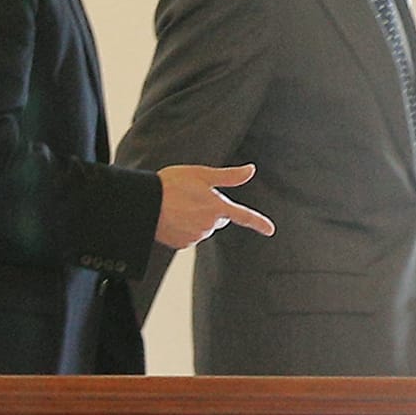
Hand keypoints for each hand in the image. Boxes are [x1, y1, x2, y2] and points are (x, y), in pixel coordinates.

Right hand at [155, 162, 273, 250]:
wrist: (145, 203)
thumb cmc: (172, 184)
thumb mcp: (201, 174)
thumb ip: (229, 176)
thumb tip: (251, 169)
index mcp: (217, 207)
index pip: (244, 216)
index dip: (259, 223)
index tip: (270, 230)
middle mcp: (210, 225)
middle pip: (219, 220)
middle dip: (211, 211)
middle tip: (192, 198)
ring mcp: (197, 236)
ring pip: (203, 228)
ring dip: (196, 219)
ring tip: (178, 206)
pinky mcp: (183, 245)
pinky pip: (189, 237)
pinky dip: (184, 229)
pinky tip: (172, 219)